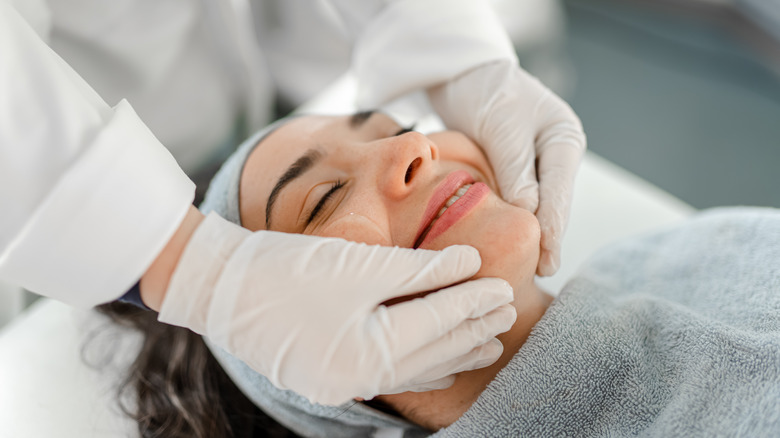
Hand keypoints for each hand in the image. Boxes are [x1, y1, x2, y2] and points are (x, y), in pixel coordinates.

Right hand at [157, 212, 516, 404]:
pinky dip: (421, 364)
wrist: (217, 285)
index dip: (474, 302)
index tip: (505, 287)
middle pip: (433, 352)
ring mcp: (342, 382)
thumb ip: (418, 268)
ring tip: (489, 343)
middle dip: (472, 330)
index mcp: (367, 351)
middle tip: (508, 312)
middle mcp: (358, 377)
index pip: (438, 323)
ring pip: (415, 368)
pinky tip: (441, 364)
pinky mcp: (329, 375)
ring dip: (454, 352)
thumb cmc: (285, 267)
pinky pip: (391, 374)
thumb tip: (468, 262)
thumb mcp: (357, 263)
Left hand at [428, 60, 586, 275]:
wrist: (465, 75)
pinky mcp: (514, 170)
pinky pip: (516, 200)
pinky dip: (510, 219)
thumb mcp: (502, 127)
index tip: (549, 259)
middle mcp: (555, 155)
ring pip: (534, 205)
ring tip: (526, 267)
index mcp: (564, 140)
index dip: (554, 228)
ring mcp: (536, 164)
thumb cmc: (487, 92)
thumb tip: (529, 211)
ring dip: (528, 232)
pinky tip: (505, 242)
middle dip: (545, 237)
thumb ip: (516, 169)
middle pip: (553, 203)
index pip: (561, 191)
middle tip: (540, 272)